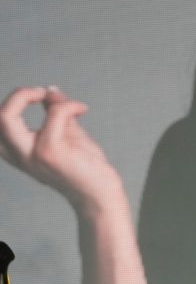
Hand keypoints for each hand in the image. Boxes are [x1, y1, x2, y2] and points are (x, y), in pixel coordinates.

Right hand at [0, 86, 120, 210]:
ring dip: (32, 95)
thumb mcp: (67, 134)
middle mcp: (20, 155)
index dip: (15, 100)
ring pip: (7, 117)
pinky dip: (69, 105)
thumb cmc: (84, 166)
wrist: (98, 193)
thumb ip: (56, 113)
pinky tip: (82, 109)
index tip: (41, 94)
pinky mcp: (51, 153)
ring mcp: (33, 154)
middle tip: (41, 92)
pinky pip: (54, 115)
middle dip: (17, 95)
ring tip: (61, 101)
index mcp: (19, 151)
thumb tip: (49, 91)